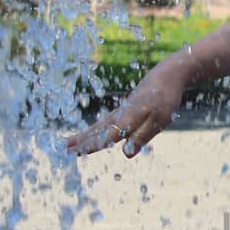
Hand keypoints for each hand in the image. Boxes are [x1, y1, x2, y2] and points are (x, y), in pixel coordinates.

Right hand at [66, 56, 189, 157]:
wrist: (166, 75)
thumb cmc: (166, 98)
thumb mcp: (160, 120)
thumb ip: (142, 136)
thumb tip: (126, 154)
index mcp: (129, 116)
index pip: (109, 134)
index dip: (94, 144)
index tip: (78, 152)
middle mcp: (120, 114)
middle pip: (98, 130)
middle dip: (81, 141)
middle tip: (63, 149)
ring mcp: (119, 111)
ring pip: (98, 126)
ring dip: (82, 136)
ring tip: (66, 144)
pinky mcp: (122, 110)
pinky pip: (103, 123)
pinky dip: (93, 131)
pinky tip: (87, 137)